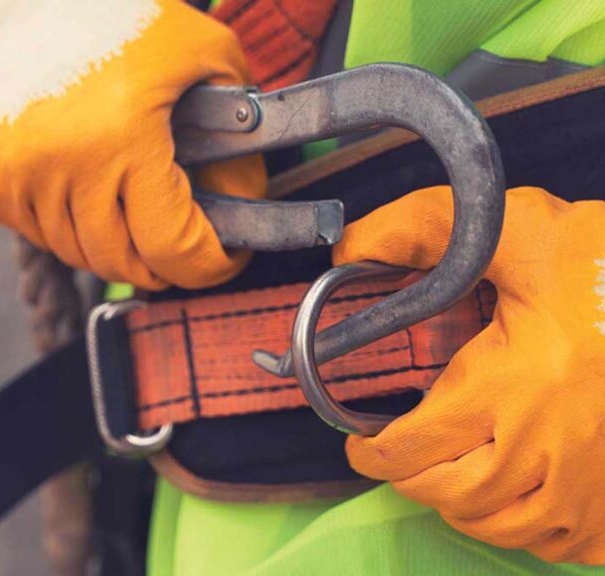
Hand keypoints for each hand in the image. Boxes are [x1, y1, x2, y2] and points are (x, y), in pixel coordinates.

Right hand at [0, 0, 266, 288]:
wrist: (23, 6)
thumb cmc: (123, 23)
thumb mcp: (208, 56)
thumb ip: (243, 136)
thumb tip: (247, 208)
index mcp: (124, 136)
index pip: (172, 247)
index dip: (208, 264)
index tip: (223, 258)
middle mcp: (64, 164)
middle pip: (124, 262)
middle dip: (162, 260)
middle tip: (178, 236)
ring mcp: (18, 178)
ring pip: (79, 255)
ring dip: (112, 242)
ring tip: (128, 202)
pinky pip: (39, 237)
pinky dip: (65, 226)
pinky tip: (80, 185)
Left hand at [335, 186, 604, 563]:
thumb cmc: (602, 260)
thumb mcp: (513, 228)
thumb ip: (421, 230)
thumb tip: (348, 247)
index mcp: (513, 381)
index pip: (413, 445)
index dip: (371, 451)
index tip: (359, 442)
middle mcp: (550, 440)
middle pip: (452, 494)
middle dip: (411, 479)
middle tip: (398, 455)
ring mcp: (591, 476)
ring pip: (501, 525)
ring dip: (461, 507)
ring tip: (447, 474)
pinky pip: (560, 541)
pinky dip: (523, 529)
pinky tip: (511, 497)